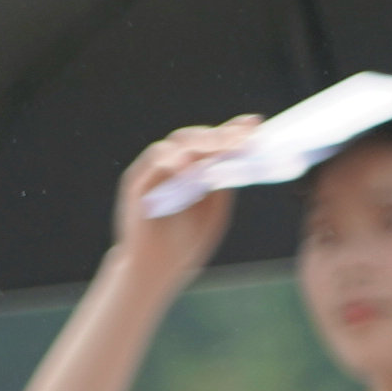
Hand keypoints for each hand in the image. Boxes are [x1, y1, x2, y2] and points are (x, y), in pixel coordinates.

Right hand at [111, 121, 256, 294]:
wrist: (156, 267)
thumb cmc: (186, 240)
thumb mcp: (214, 208)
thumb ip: (222, 182)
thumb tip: (237, 153)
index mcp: (196, 170)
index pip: (214, 142)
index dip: (233, 130)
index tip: (254, 123)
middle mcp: (174, 166)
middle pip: (196, 137)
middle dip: (220, 135)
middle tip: (241, 138)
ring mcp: (154, 173)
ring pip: (175, 144)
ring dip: (200, 143)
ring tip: (222, 148)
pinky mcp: (137, 184)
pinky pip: (154, 163)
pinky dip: (173, 161)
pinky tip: (190, 166)